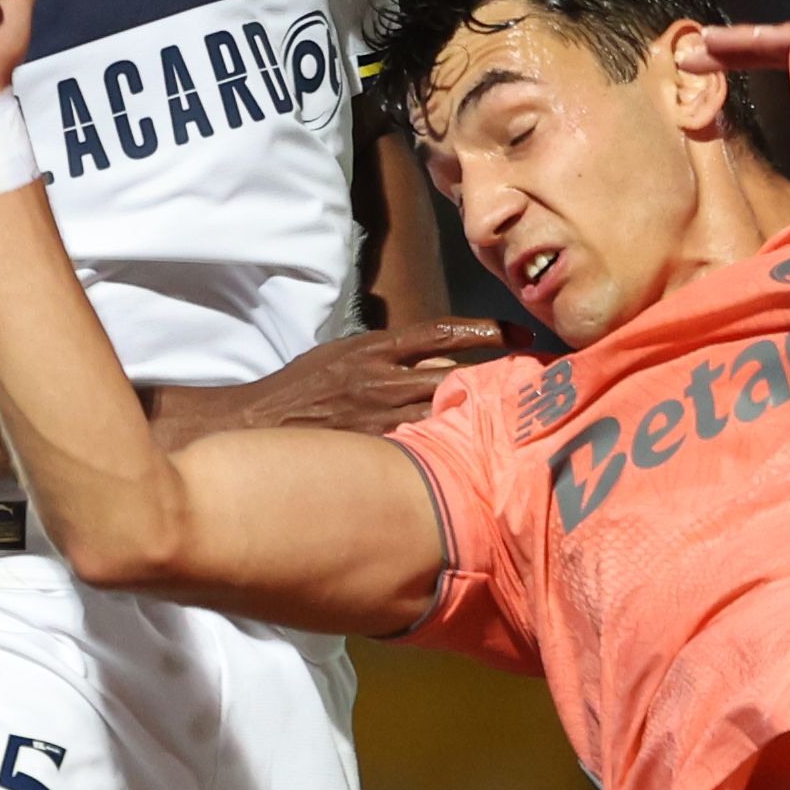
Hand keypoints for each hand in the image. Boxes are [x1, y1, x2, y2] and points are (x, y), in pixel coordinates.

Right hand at [160, 320, 507, 444]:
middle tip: (533, 384)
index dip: (486, 331)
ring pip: (442, 415)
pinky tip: (469, 458)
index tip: (520, 334)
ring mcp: (377, 417)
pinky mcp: (371, 449)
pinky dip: (444, 448)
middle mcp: (380, 379)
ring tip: (513, 423)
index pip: (442, 331)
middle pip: (455, 375)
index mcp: (375, 348)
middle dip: (495, 380)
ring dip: (475, 418)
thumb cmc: (303, 389)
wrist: (256, 423)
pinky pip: (420, 448)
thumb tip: (439, 361)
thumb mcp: (344, 354)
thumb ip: (390, 356)